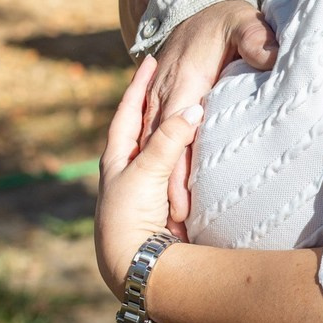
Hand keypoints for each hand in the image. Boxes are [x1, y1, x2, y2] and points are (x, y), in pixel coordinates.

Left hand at [96, 56, 202, 296]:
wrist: (137, 262)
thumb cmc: (131, 216)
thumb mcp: (146, 172)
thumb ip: (169, 140)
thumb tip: (193, 108)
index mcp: (117, 157)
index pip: (128, 111)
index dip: (138, 85)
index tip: (149, 59)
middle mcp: (131, 168)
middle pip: (145, 126)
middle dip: (155, 102)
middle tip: (168, 76)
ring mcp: (150, 185)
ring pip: (165, 147)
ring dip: (177, 127)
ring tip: (192, 104)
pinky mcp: (168, 200)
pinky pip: (182, 168)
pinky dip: (192, 153)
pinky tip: (204, 147)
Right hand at [143, 0, 278, 223]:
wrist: (198, 4)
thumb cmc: (227, 19)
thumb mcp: (244, 21)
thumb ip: (257, 38)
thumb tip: (270, 57)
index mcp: (186, 79)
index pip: (178, 132)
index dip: (177, 170)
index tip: (182, 204)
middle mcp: (165, 92)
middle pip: (159, 148)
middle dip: (164, 188)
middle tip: (175, 227)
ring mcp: (157, 98)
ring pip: (150, 146)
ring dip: (156, 182)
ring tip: (170, 222)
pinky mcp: (159, 102)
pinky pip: (152, 137)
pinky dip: (156, 165)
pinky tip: (166, 194)